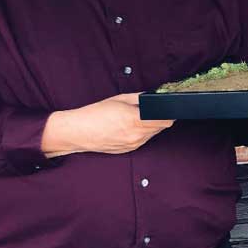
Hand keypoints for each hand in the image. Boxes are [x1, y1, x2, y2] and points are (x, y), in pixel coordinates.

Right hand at [42, 93, 173, 157]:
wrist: (78, 132)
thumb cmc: (95, 114)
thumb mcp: (120, 99)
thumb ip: (139, 98)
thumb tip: (152, 98)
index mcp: (135, 120)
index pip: (165, 120)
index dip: (169, 114)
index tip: (170, 109)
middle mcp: (137, 135)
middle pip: (160, 128)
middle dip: (160, 119)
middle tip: (154, 110)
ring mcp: (133, 144)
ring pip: (151, 135)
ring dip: (150, 127)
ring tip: (138, 117)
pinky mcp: (128, 150)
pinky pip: (141, 141)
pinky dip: (141, 133)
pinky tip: (130, 127)